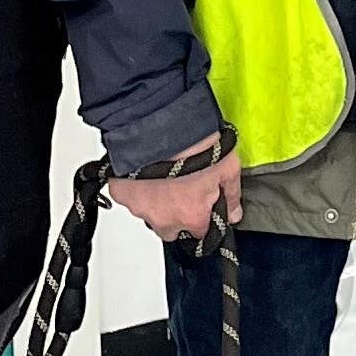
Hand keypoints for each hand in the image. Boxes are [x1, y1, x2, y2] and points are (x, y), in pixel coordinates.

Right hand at [108, 135, 243, 242]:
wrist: (159, 123)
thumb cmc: (194, 143)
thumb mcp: (228, 166)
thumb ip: (232, 195)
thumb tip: (235, 213)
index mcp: (192, 216)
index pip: (201, 232)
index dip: (203, 215)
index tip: (203, 201)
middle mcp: (164, 219)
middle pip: (172, 229)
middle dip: (177, 213)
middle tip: (182, 187)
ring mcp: (139, 207)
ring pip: (150, 213)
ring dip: (156, 200)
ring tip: (164, 174)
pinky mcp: (120, 193)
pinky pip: (129, 197)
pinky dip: (136, 188)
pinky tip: (145, 170)